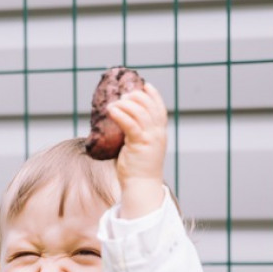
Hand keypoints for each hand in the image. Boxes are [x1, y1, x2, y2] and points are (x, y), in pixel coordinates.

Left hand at [107, 82, 168, 218]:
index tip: (145, 85)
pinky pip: (130, 123)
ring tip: (113, 103)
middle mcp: (158, 134)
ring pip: (140, 112)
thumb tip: (119, 122)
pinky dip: (120, 114)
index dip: (154, 95)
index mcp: (160, 134)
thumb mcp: (140, 146)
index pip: (160, 109)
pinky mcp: (140, 144)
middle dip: (136, 96)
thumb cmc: (137, 169)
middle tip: (123, 95)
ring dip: (125, 104)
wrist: (141, 186)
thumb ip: (135, 133)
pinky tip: (111, 110)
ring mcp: (151, 138)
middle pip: (149, 106)